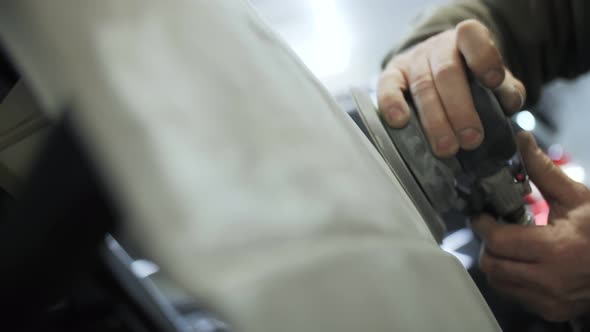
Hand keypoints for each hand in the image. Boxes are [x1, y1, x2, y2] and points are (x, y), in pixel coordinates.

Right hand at [378, 19, 525, 156]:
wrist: (436, 70)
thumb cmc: (468, 80)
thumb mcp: (492, 80)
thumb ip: (505, 89)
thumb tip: (509, 103)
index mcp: (466, 40)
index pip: (472, 37)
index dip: (483, 57)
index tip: (492, 81)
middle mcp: (438, 47)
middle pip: (447, 72)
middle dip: (460, 108)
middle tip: (471, 139)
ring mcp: (413, 60)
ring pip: (422, 86)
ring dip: (434, 120)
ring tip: (446, 148)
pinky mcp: (392, 75)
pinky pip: (388, 87)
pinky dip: (392, 104)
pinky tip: (399, 122)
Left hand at [472, 132, 589, 321]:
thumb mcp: (576, 198)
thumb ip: (544, 172)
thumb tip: (521, 141)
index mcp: (557, 248)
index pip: (499, 241)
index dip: (483, 224)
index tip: (480, 213)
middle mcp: (550, 279)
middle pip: (492, 264)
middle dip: (487, 243)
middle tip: (494, 227)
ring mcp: (549, 299)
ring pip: (498, 282)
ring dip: (496, 261)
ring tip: (508, 244)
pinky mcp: (549, 310)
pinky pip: (513, 294)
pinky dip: (510, 278)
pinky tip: (522, 262)